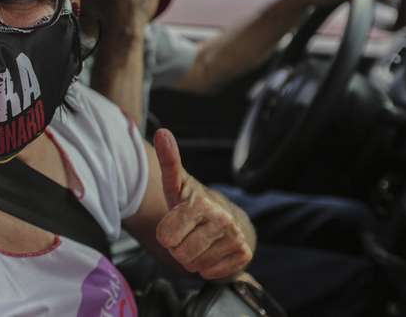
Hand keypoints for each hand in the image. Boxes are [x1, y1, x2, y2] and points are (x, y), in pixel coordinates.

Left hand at [154, 128, 252, 278]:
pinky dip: (208, 269)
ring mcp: (235, 237)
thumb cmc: (192, 204)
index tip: (172, 226)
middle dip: (178, 250)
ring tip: (198, 243)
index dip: (166, 235)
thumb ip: (168, 162)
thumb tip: (161, 132)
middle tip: (186, 236)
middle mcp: (221, 218)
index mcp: (200, 203)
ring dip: (193, 260)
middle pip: (181, 254)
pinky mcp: (244, 254)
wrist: (226, 218)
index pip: (167, 236)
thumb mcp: (177, 186)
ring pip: (196, 265)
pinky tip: (211, 253)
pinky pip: (213, 273)